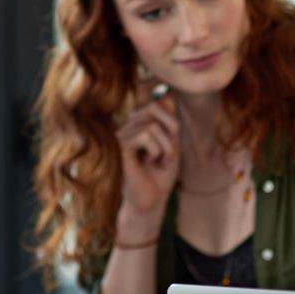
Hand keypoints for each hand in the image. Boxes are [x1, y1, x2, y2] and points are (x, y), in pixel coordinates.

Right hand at [114, 86, 179, 224]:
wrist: (152, 200)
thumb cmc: (162, 174)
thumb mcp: (172, 144)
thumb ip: (170, 121)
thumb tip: (168, 93)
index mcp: (140, 123)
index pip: (157, 102)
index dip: (171, 117)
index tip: (173, 139)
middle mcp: (129, 125)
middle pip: (154, 107)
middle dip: (170, 129)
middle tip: (169, 152)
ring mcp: (123, 134)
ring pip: (152, 124)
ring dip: (165, 146)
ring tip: (160, 161)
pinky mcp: (121, 145)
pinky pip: (145, 135)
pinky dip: (156, 150)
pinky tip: (150, 163)